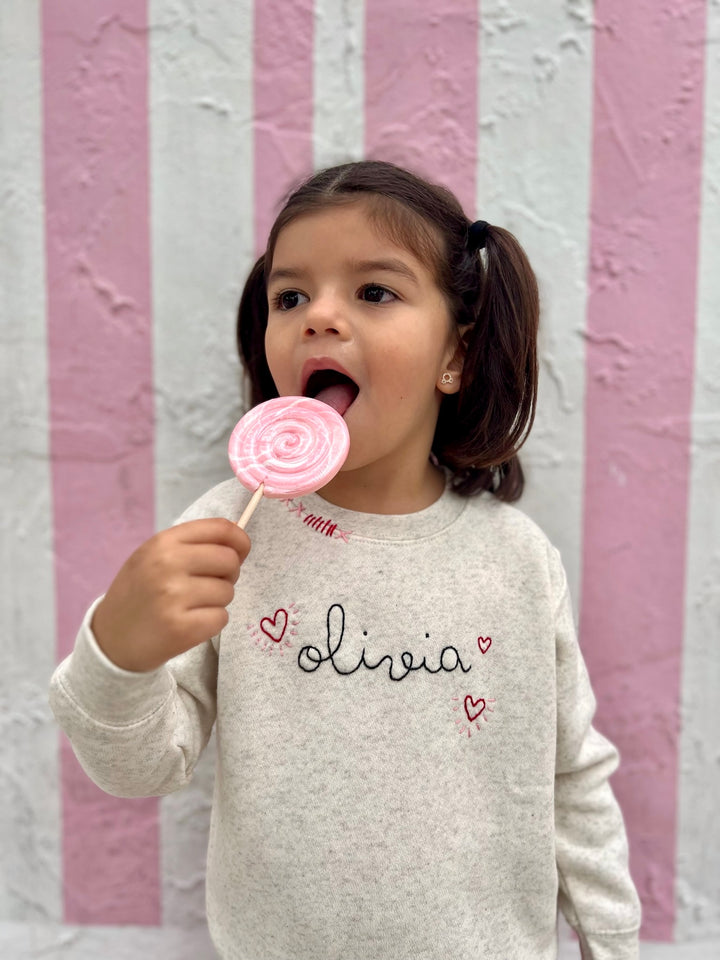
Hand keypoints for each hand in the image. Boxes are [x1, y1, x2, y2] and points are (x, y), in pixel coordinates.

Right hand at [91, 519, 250, 671]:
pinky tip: (189, 623)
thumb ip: (192, 544)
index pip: (221, 528)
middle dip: (228, 574)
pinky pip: (221, 618)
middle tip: (207, 585)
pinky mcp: (182, 628)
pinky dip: (211, 623)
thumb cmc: (139, 593)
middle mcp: (167, 565)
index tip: (240, 551)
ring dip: (217, 601)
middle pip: (230, 559)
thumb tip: (239, 541)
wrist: (111, 641)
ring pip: (228, 591)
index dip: (239, 540)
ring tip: (191, 606)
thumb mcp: (153, 556)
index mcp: (162, 542)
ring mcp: (174, 597)